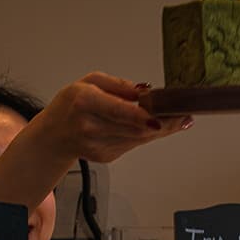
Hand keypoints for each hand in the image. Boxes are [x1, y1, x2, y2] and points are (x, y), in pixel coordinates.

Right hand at [35, 73, 190, 164]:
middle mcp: (91, 126)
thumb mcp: (90, 82)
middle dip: (164, 122)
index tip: (166, 114)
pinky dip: (147, 135)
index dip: (145, 115)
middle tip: (185, 115)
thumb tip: (145, 91)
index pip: (120, 110)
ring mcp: (98, 145)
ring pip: (139, 138)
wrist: (54, 135)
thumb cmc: (71, 105)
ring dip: (162, 129)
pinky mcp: (107, 157)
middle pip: (135, 128)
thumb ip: (118, 85)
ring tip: (180, 119)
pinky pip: (134, 144)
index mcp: (85, 102)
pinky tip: (159, 127)